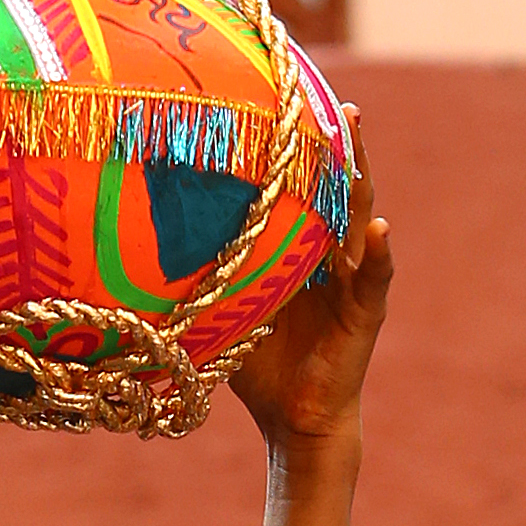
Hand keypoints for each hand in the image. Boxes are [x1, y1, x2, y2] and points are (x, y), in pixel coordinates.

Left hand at [230, 106, 391, 461]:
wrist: (293, 421)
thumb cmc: (259, 368)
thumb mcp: (228, 310)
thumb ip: (206, 279)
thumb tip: (146, 249)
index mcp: (301, 253)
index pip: (304, 192)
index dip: (302, 153)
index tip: (288, 106)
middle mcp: (332, 258)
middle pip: (339, 191)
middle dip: (339, 146)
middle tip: (338, 104)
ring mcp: (354, 281)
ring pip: (361, 218)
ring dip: (360, 177)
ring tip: (357, 137)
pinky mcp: (366, 313)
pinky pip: (375, 277)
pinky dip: (379, 252)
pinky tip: (379, 228)